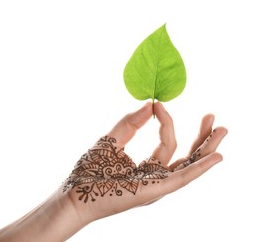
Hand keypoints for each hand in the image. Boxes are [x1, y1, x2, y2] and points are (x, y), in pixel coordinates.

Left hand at [62, 102, 227, 221]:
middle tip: (212, 118)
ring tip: (222, 130)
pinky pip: (181, 178)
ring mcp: (157, 185)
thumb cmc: (91, 170)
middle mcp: (156, 176)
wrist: (76, 194)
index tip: (159, 104)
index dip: (166, 121)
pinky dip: (199, 168)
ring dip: (205, 148)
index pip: (166, 142)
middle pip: (185, 156)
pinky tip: (216, 156)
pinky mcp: (154, 191)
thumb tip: (150, 103)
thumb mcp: (113, 139)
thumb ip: (131, 122)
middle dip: (200, 138)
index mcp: (147, 167)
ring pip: (188, 166)